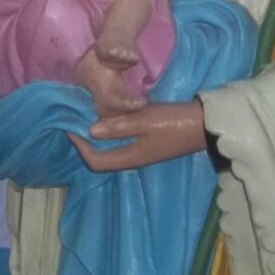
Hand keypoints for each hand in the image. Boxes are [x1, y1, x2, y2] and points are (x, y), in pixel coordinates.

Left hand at [68, 100, 206, 171]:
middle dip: (86, 140)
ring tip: (87, 114)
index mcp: (131, 157)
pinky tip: (108, 113)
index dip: (80, 146)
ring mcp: (142, 150)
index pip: (96, 161)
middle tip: (76, 118)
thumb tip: (91, 131)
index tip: (70, 126)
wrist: (205, 124)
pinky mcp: (148, 141)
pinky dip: (111, 129)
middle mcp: (134, 158)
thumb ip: (119, 126)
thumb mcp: (145, 120)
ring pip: (111, 147)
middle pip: (102, 156)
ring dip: (98, 133)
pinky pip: (122, 139)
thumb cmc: (174, 122)